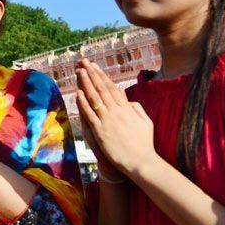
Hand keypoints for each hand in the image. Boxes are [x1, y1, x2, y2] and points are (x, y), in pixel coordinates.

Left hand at [75, 60, 158, 178]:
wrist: (141, 162)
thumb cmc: (144, 144)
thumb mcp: (146, 122)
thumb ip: (137, 109)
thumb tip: (129, 100)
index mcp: (128, 109)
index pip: (112, 88)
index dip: (102, 76)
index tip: (95, 66)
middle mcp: (117, 112)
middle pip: (102, 89)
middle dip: (92, 74)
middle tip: (84, 62)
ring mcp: (108, 121)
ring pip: (95, 99)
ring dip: (86, 84)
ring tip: (80, 72)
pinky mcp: (101, 132)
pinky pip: (90, 115)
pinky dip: (83, 104)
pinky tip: (78, 94)